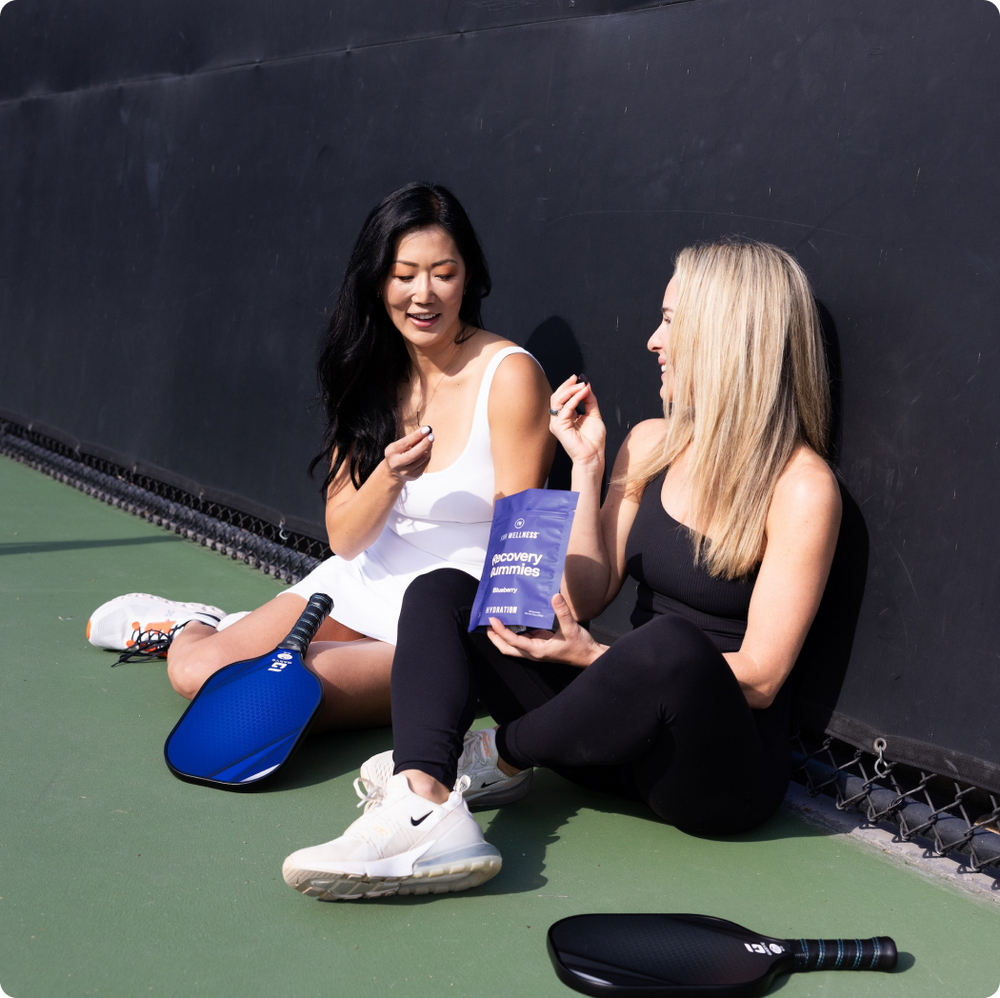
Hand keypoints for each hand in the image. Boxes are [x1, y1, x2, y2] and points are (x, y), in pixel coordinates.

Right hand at [384, 426, 433, 482]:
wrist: (393, 473)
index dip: (417, 435)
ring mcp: (407, 472)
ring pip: (423, 458)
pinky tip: (426, 451)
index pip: (406, 443)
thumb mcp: (398, 446)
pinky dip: (428, 455)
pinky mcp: (415, 475)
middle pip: (414, 454)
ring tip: (429, 441)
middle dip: (425, 444)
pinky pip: (426, 463)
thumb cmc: (397, 455)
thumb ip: (410, 440)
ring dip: (428, 448)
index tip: (426, 429)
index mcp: (391, 453)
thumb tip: (425, 432)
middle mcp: (397, 464)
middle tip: (431, 436)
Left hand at [485, 592, 607, 667]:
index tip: (492, 620)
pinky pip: (523, 637)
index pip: (513, 641)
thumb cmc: (581, 647)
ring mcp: (536, 648)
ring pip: (513, 643)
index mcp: (537, 650)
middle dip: (495, 637)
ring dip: (503, 633)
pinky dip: (516, 629)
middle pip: (507, 648)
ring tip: (496, 618)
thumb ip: (562, 612)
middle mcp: (534, 651)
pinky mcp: (541, 643)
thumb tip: (554, 596)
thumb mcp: (572, 628)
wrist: (590, 656)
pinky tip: (515, 617)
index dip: (501, 631)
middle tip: (486, 623)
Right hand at [548, 376, 605, 466]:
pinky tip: (582, 394)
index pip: (562, 397)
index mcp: (565, 416)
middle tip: (578, 379)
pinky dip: (574, 399)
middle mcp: (558, 419)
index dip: (569, 386)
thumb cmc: (593, 440)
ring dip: (570, 390)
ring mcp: (557, 423)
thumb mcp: (593, 414)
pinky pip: (564, 409)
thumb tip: (586, 385)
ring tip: (582, 386)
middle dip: (567, 386)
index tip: (578, 378)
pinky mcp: (559, 427)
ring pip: (557, 400)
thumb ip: (589, 400)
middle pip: (556, 396)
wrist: (594, 455)